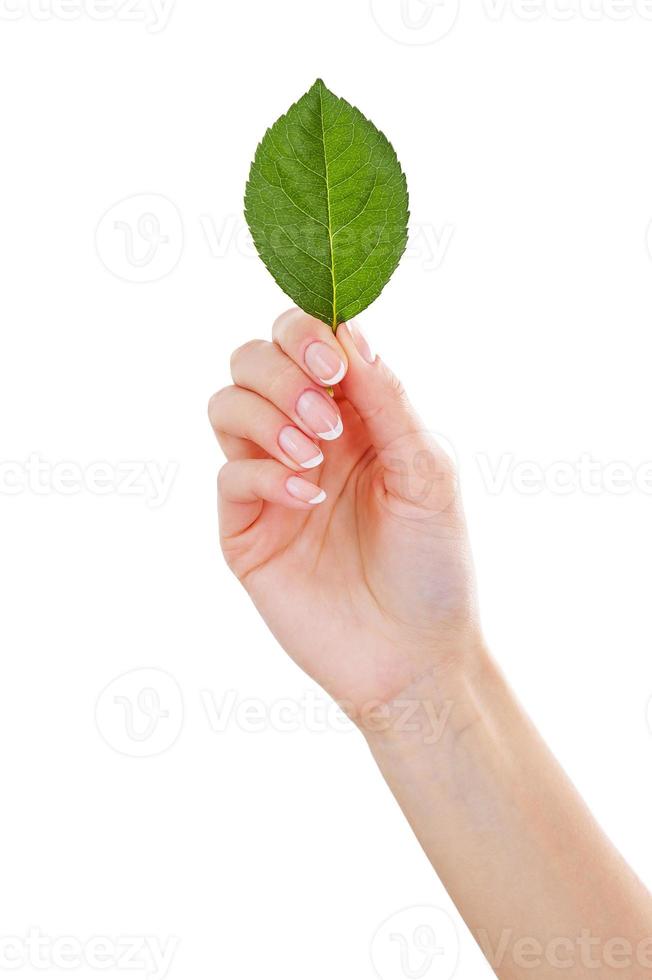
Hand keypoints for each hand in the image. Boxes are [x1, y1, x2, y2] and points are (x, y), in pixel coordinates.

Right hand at [208, 308, 482, 719]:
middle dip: (282, 374)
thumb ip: (388, 401)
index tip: (334, 364)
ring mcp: (270, 482)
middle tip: (327, 421)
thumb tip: (350, 330)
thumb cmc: (433, 563)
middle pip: (253, 360)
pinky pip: (229, 475)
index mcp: (354, 415)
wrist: (413, 655)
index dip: (307, 334)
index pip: (306, 341)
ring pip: (226, 405)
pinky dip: (263, 474)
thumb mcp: (427, 472)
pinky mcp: (246, 529)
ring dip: (267, 417)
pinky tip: (306, 498)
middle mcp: (306, 438)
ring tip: (314, 459)